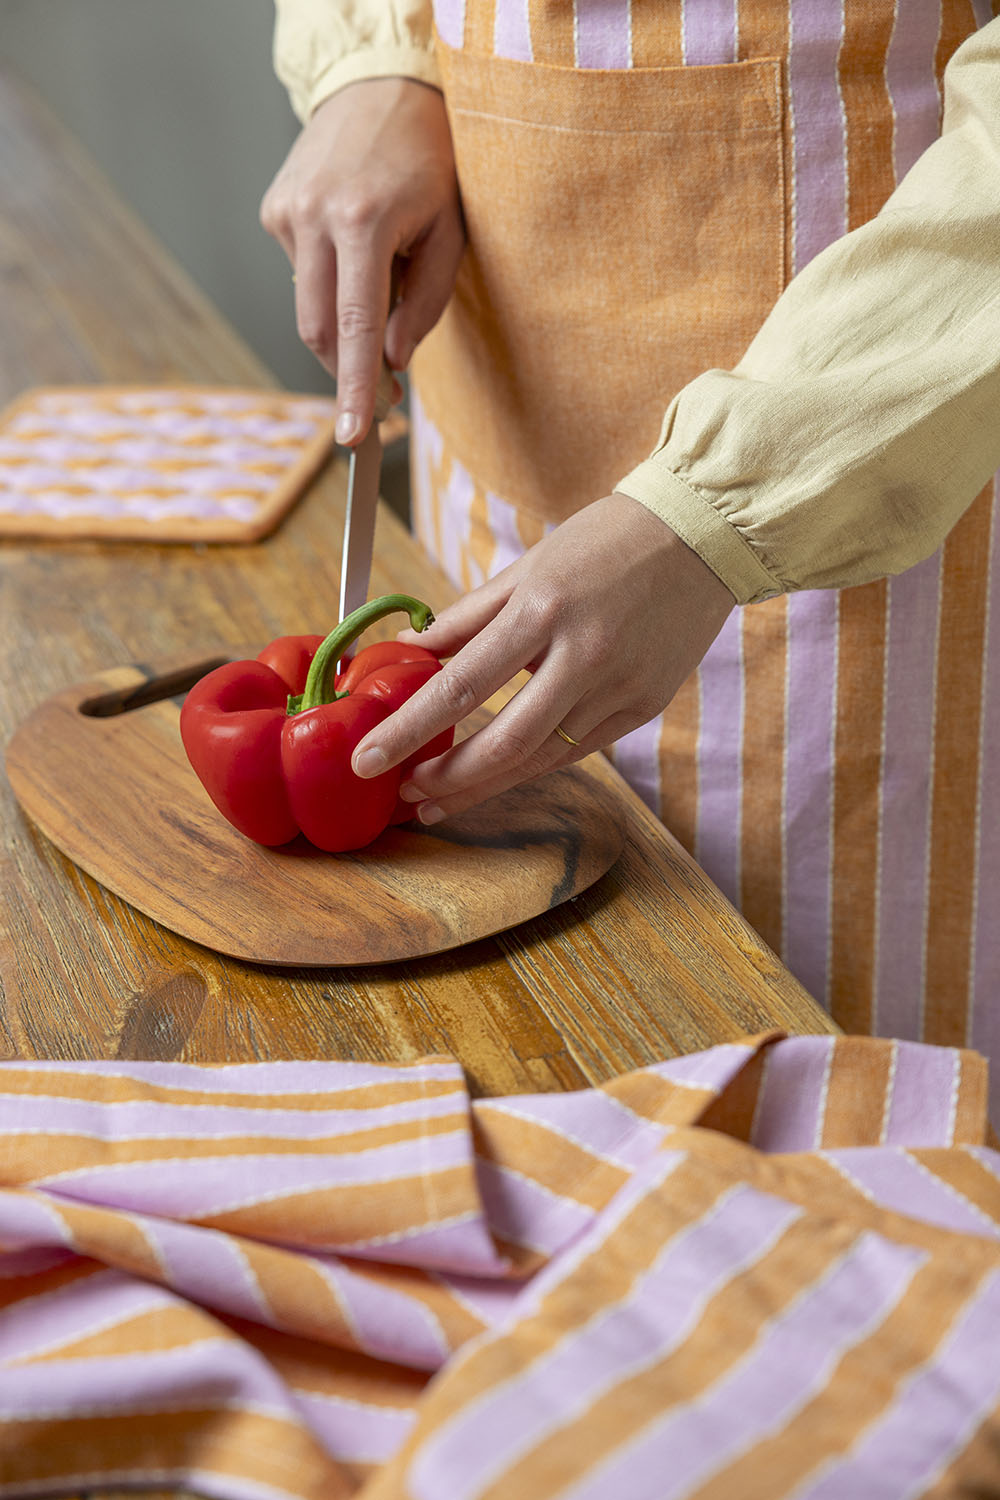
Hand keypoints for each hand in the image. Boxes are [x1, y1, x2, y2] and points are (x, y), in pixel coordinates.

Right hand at [260, 77, 464, 443]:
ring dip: (344, 321)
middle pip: (318, 330)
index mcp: (363, 220)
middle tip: (386, 393)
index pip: (353, 325)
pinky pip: (303, 275)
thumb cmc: (428, 164)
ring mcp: (286, 212)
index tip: (351, 433)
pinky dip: (332, 282)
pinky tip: (354, 246)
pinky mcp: (274, 211)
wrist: (380, 90)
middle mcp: (314, 215)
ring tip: (384, 278)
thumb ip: (424, 303)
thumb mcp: (450, 233)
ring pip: (308, 307)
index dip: (353, 386)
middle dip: (346, 370)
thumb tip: (392, 361)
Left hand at [351, 493, 735, 822]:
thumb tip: (411, 653)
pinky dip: (531, 767)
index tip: (368, 758)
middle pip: (505, 743)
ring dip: (483, 786)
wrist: (702, 536)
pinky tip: (496, 777)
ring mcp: (620, 688)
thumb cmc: (607, 541)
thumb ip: (467, 616)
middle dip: (446, 778)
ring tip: (437, 800)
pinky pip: (578, 751)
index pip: (462, 685)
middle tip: (403, 792)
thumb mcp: (529, 565)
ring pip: (542, 759)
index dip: (409, 730)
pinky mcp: (644, 707)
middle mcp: (584, 656)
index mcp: (544, 610)